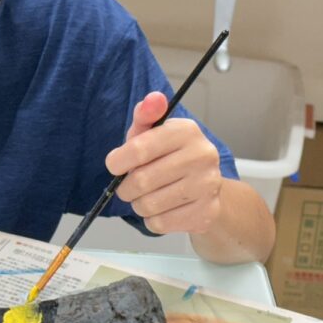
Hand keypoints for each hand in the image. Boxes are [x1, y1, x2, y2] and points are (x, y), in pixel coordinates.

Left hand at [105, 91, 222, 234]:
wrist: (207, 188)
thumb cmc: (171, 157)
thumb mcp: (154, 133)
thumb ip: (146, 116)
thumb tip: (153, 99)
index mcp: (186, 131)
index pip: (139, 149)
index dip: (118, 161)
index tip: (115, 165)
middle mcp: (202, 156)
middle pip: (141, 181)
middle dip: (126, 187)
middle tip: (131, 185)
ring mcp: (207, 186)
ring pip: (148, 205)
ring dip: (139, 204)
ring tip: (149, 195)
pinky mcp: (206, 213)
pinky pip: (160, 224)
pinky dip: (152, 219)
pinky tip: (163, 208)